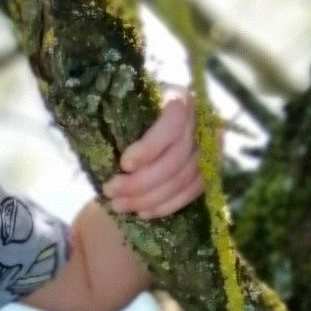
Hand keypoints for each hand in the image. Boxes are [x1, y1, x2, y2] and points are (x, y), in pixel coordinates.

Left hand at [102, 85, 203, 219]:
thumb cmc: (130, 114)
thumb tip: (99, 152)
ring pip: (183, 179)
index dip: (149, 148)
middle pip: (176, 159)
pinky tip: (143, 212)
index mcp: (179, 98)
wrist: (149, 123)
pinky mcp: (211, 168)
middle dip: (140, 182)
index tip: (124, 164)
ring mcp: (211, 145)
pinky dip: (166, 205)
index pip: (172, 124)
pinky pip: (192, 192)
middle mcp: (201, 119)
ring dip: (149, 198)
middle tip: (110, 192)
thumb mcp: (123, 109)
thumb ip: (116, 123)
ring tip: (119, 205)